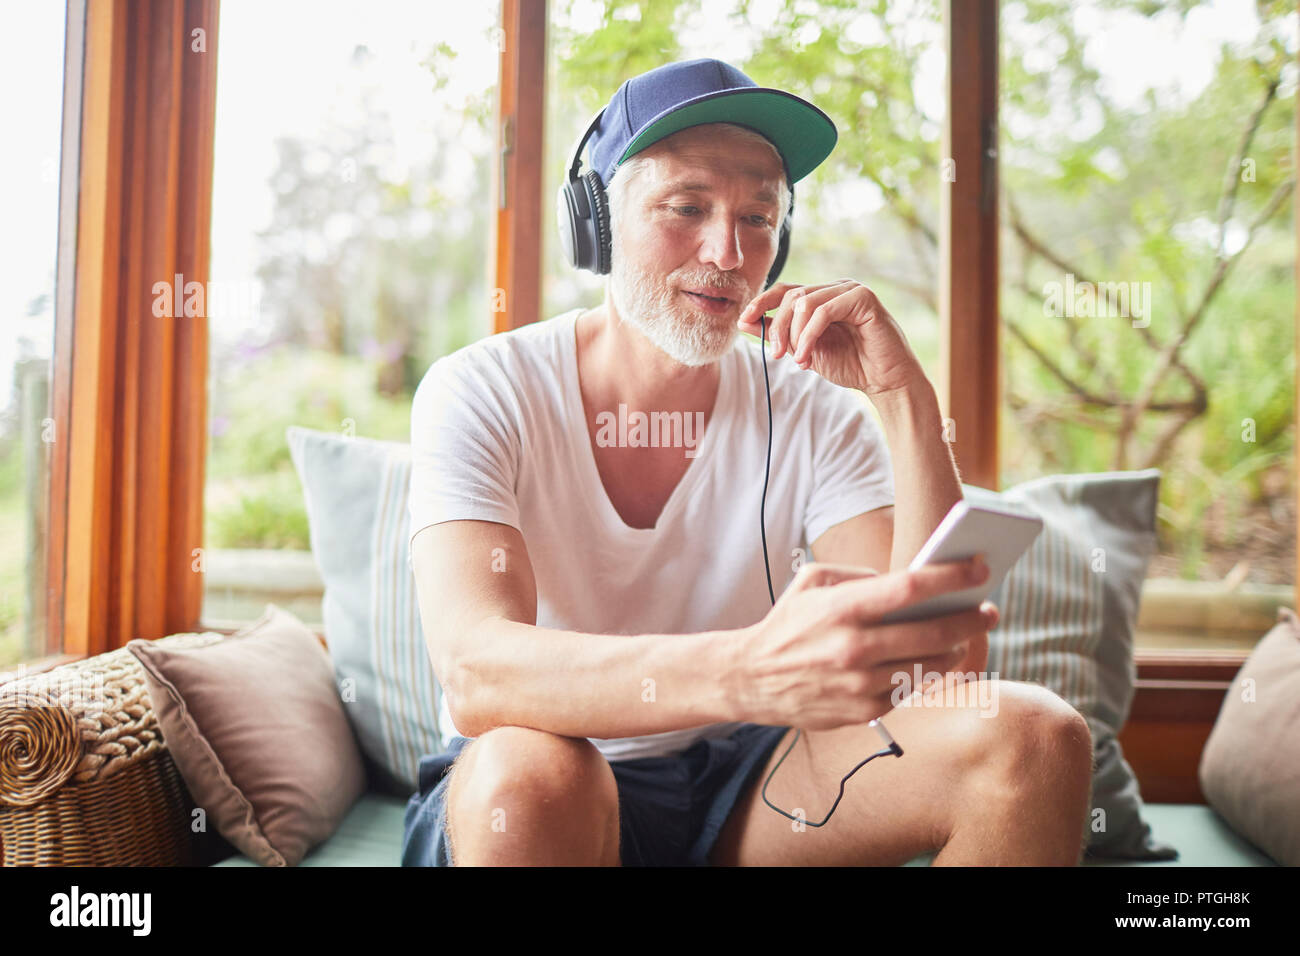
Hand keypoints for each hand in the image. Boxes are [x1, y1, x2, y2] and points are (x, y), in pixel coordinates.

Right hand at [730, 556, 997, 729]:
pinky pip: (909, 690)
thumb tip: (907, 581)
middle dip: (970, 619)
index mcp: (842, 608)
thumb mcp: (813, 582)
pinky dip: (923, 675)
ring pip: (930, 667)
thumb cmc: (787, 624)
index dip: (951, 577)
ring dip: (955, 650)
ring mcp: (861, 684)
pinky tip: (928, 662)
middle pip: (933, 632)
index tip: (980, 568)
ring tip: (962, 638)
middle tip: (989, 610)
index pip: (910, 588)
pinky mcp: (864, 711)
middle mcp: (854, 647)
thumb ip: (859, 576)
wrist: (751, 678)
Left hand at [736, 279, 924, 395]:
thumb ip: (779, 335)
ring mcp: (850, 290)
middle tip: (776, 354)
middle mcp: (835, 288)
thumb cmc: (851, 365)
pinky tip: (806, 358)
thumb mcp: (805, 351)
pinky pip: (824, 310)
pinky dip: (809, 335)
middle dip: (778, 327)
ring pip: (805, 302)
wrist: (885, 381)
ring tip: (798, 360)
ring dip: (794, 335)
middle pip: (791, 296)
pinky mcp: (863, 298)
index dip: (761, 303)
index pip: (785, 290)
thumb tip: (744, 322)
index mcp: (822, 297)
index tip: (743, 322)